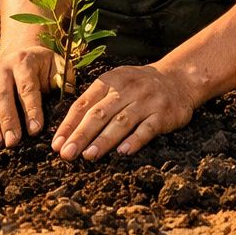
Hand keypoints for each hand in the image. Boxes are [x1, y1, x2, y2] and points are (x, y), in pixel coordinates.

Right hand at [0, 45, 55, 148]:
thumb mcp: (57, 64)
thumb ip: (64, 77)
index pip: (26, 87)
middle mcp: (0, 68)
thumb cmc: (43, 66)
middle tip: (12, 142)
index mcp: (23, 61)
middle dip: (7, 120)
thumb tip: (68, 94)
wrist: (20, 53)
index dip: (31, 109)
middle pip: (1, 96)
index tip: (35, 130)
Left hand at [52, 64, 197, 160]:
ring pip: (121, 121)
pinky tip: (123, 152)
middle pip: (99, 113)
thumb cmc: (138, 87)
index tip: (57, 144)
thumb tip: (68, 131)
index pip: (84, 103)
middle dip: (81, 135)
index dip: (69, 124)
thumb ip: (94, 103)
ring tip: (89, 156)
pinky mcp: (163, 113)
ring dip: (104, 140)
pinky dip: (135, 140)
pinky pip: (148, 128)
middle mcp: (127, 89)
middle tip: (67, 154)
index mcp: (110, 80)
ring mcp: (146, 100)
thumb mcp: (115, 84)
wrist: (178, 78)